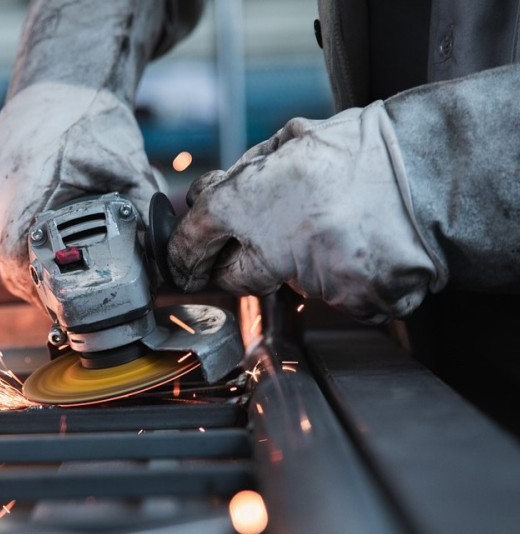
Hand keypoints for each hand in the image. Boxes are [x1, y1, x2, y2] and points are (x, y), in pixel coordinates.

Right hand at [0, 82, 159, 305]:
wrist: (64, 79)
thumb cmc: (93, 119)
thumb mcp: (127, 169)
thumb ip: (143, 216)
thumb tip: (162, 261)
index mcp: (25, 187)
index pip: (16, 260)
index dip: (36, 288)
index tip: (56, 301)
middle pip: (5, 256)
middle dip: (34, 280)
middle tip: (62, 293)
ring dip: (23, 258)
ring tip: (52, 268)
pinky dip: (15, 231)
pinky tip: (38, 234)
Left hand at [167, 101, 445, 323]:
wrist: (434, 172)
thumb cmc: (360, 152)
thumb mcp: (288, 144)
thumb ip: (240, 178)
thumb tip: (203, 201)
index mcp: (250, 200)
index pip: (193, 240)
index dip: (183, 254)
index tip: (183, 265)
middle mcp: (276, 246)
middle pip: (234, 277)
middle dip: (242, 263)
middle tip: (272, 239)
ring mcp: (316, 280)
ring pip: (288, 285)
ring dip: (302, 264)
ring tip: (337, 228)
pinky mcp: (352, 304)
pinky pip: (332, 298)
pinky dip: (341, 279)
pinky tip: (359, 248)